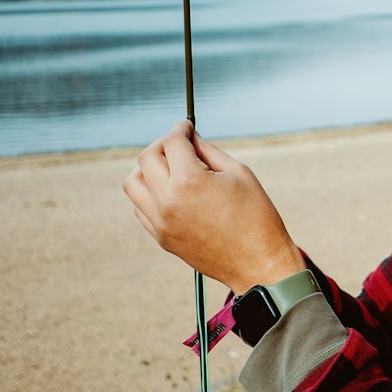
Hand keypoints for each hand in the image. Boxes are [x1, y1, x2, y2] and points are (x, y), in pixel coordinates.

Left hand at [123, 120, 304, 292]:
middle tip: (180, 143)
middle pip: (146, 158)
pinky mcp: (161, 238)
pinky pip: (140, 207)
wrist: (258, 264)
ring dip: (147, 169)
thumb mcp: (238, 173)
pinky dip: (149, 193)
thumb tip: (190, 138)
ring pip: (133, 183)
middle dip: (163, 144)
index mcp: (189, 182)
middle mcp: (167, 202)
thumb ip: (209, 151)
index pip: (172, 142)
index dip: (181, 128)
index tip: (187, 126)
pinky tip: (171, 191)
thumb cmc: (256, 217)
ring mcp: (161, 222)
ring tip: (170, 168)